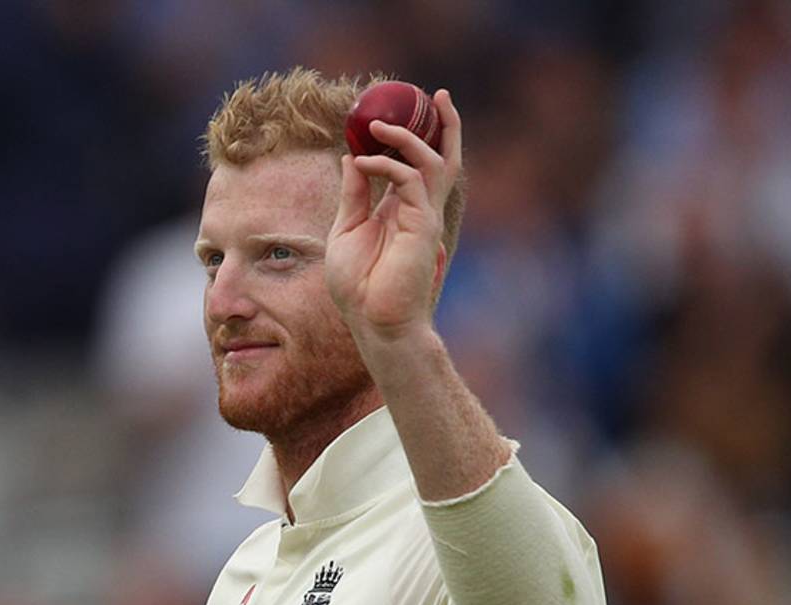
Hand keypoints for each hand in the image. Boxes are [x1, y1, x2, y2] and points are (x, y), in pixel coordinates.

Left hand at [326, 89, 461, 340]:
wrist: (373, 322)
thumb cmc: (357, 287)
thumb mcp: (346, 230)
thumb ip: (354, 194)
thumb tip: (351, 156)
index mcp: (401, 211)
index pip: (415, 165)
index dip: (410, 138)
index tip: (390, 114)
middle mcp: (418, 210)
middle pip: (442, 159)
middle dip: (444, 126)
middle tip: (436, 95)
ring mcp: (424, 217)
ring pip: (432, 162)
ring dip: (407, 137)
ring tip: (378, 126)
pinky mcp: (423, 226)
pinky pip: (410, 181)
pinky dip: (387, 165)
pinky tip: (363, 162)